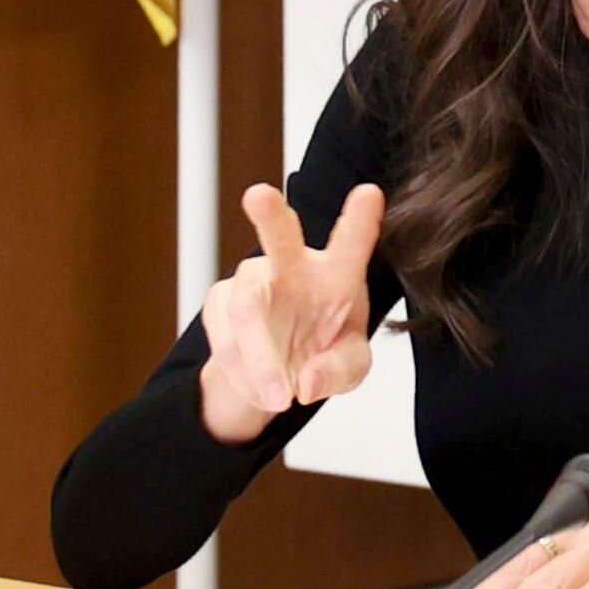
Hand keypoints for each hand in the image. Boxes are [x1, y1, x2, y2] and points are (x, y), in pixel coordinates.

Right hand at [191, 182, 382, 444]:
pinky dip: (245, 373)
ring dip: (260, 358)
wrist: (278, 374)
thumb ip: (340, 371)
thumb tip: (307, 382)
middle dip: (269, 215)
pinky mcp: (219, 302)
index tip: (369, 193)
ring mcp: (252, 281)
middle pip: (279, 236)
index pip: (352, 242)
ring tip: (279, 395)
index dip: (360, 219)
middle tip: (258, 195)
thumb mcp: (351, 367)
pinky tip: (261, 388)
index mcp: (338, 272)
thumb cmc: (324, 351)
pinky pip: (226, 341)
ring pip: (244, 309)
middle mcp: (293, 266)